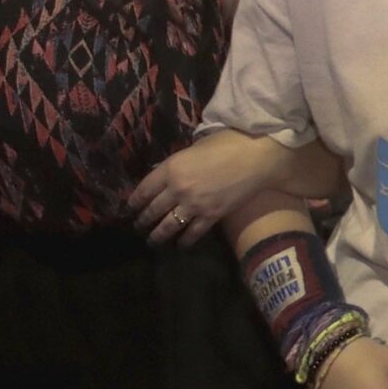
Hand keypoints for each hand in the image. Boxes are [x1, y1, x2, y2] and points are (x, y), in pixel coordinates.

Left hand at [129, 130, 286, 245]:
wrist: (257, 156)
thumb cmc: (228, 143)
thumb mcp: (194, 148)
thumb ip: (177, 164)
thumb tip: (164, 174)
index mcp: (171, 168)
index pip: (143, 190)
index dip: (134, 202)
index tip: (130, 208)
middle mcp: (177, 189)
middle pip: (152, 210)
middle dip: (142, 221)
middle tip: (138, 227)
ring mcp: (194, 205)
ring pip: (167, 226)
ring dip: (157, 236)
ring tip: (152, 241)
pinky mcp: (211, 216)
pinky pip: (192, 233)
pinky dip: (184, 241)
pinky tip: (180, 245)